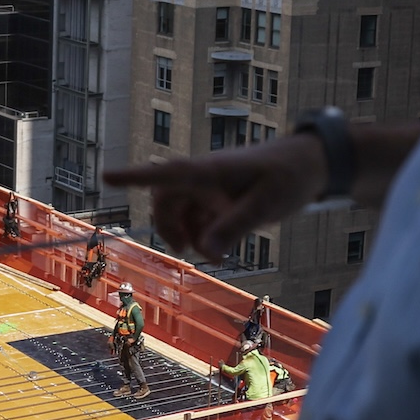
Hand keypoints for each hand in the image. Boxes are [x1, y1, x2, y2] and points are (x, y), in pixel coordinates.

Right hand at [103, 133, 325, 259]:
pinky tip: (224, 248)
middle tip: (185, 250)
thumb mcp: (266, 204)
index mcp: (210, 170)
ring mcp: (212, 188)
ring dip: (189, 235)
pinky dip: (204, 236)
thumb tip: (205, 248)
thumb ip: (234, 226)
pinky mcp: (222, 198)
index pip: (166, 173)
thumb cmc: (290, 176)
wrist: (312, 165)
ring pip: (182, 213)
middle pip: (166, 200)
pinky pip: (200, 218)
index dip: (134, 176)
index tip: (106, 177)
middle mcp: (205, 177)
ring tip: (217, 255)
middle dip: (169, 226)